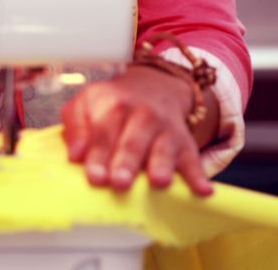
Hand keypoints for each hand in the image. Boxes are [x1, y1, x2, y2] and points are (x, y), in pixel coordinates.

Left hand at [61, 65, 214, 195]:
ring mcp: (165, 128)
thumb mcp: (86, 103)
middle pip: (133, 140)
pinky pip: (193, 159)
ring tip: (158, 182)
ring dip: (161, 165)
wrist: (153, 87)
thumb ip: (76, 126)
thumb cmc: (112, 104)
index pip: (104, 130)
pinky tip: (203, 191)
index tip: (95, 177)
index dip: (98, 154)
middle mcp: (142, 114)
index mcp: (114, 103)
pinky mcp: (185, 142)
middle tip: (120, 182)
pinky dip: (198, 176)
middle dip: (127, 162)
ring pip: (163, 148)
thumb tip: (75, 155)